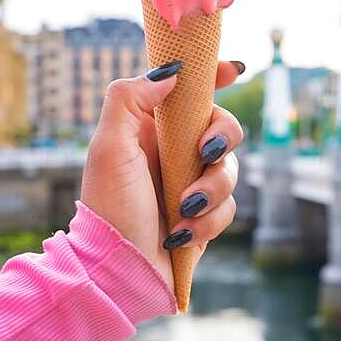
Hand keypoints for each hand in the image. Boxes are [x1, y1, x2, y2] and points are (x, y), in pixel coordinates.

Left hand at [79, 60, 245, 292]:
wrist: (118, 271)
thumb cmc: (108, 207)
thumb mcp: (108, 147)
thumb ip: (129, 99)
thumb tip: (171, 72)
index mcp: (150, 129)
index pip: (188, 92)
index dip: (212, 76)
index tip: (232, 70)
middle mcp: (174, 153)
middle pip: (223, 127)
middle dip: (222, 137)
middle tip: (206, 151)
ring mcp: (191, 184)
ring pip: (231, 169)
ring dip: (211, 189)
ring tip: (182, 208)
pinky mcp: (204, 216)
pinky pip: (228, 208)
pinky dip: (207, 221)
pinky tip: (180, 234)